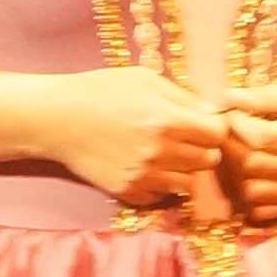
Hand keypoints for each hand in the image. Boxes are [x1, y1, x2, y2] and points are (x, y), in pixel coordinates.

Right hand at [42, 66, 228, 208]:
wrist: (58, 118)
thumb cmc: (101, 91)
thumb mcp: (145, 80)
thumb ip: (183, 97)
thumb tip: (214, 112)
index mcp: (168, 121)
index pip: (218, 134)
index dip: (214, 128)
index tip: (204, 125)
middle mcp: (160, 152)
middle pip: (208, 161)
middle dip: (203, 149)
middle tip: (186, 140)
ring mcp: (145, 176)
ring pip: (188, 183)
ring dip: (183, 170)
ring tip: (166, 155)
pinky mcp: (128, 192)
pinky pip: (161, 197)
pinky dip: (160, 186)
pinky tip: (147, 168)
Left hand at [218, 77, 276, 224]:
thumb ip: (265, 96)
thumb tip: (228, 98)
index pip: (258, 138)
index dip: (236, 124)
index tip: (234, 113)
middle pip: (251, 165)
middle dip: (232, 146)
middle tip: (232, 132)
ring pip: (252, 190)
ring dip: (238, 172)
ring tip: (243, 151)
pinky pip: (262, 210)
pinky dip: (250, 194)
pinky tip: (254, 173)